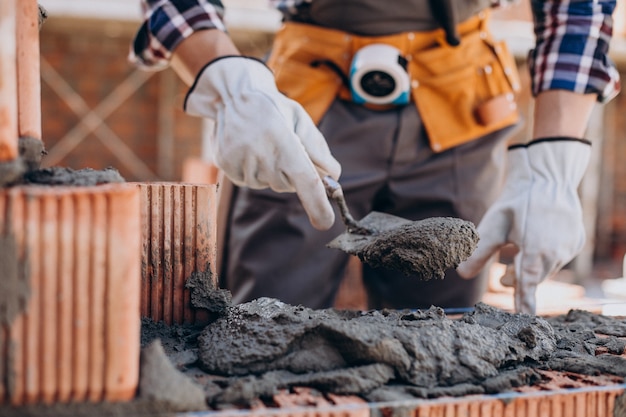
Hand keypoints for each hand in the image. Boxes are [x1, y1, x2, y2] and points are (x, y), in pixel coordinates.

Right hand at [184, 56, 340, 229]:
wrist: (235, 96)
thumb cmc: (276, 109)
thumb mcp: (301, 121)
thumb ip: (318, 150)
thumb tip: (333, 178)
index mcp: (283, 139)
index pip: (305, 180)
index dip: (317, 204)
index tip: (325, 222)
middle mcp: (260, 152)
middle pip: (288, 185)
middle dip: (292, 174)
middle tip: (284, 148)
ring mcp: (240, 161)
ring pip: (269, 184)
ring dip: (273, 171)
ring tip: (263, 144)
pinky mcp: (227, 166)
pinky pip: (251, 182)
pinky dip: (256, 171)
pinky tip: (250, 150)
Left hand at [456, 137, 590, 313]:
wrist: (547, 176)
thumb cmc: (517, 201)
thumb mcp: (493, 226)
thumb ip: (478, 252)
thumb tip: (460, 274)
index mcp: (535, 252)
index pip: (527, 287)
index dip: (523, 305)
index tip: (521, 322)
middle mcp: (556, 253)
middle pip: (534, 278)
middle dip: (519, 281)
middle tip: (503, 279)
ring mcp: (570, 248)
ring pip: (546, 267)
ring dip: (530, 267)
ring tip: (514, 255)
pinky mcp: (576, 241)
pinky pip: (557, 256)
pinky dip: (543, 255)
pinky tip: (532, 241)